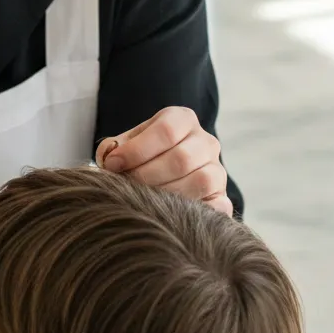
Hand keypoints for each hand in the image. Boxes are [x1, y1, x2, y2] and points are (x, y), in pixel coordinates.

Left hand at [95, 108, 231, 215]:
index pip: (166, 131)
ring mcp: (217, 170)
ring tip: (144, 199)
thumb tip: (111, 158)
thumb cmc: (138, 158)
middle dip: (147, 175)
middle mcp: (205, 142)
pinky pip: (216, 206)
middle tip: (127, 186)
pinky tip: (169, 213)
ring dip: (167, 194)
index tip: (114, 165)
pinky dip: (193, 210)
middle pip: (182, 158)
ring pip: (201, 181)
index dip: (137, 150)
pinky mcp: (222, 197)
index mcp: (182, 119)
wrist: (161, 176)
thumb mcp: (125, 145)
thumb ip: (114, 148)